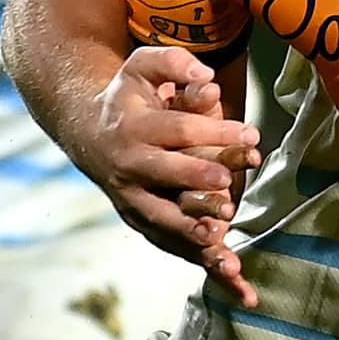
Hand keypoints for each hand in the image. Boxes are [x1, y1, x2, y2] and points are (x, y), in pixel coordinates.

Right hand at [92, 43, 259, 304]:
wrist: (88, 133)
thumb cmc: (127, 97)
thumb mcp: (141, 66)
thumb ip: (173, 62)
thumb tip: (207, 75)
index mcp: (134, 127)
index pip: (179, 130)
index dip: (215, 132)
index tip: (250, 136)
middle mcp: (129, 166)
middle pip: (165, 174)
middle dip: (195, 180)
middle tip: (226, 186)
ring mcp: (130, 198)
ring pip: (160, 217)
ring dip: (188, 229)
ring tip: (217, 238)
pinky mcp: (138, 221)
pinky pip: (168, 244)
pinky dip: (197, 260)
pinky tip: (231, 278)